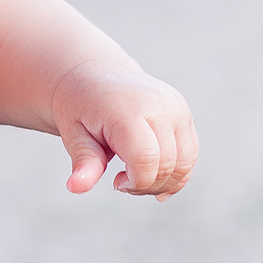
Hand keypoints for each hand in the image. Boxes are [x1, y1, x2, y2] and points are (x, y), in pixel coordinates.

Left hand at [51, 64, 196, 198]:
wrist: (95, 75)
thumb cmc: (80, 107)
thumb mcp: (73, 133)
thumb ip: (83, 162)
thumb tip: (75, 187)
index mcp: (128, 110)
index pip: (146, 159)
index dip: (135, 182)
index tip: (116, 182)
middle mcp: (159, 106)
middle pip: (168, 165)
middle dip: (147, 186)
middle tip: (123, 183)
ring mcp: (176, 108)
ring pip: (185, 163)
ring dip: (164, 183)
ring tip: (137, 177)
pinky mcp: (184, 112)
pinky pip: (190, 154)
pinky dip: (175, 172)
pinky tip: (152, 174)